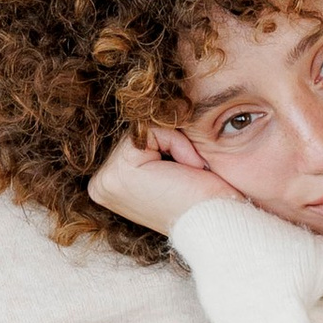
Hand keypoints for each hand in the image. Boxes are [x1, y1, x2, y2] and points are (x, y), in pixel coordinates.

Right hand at [88, 125, 233, 236]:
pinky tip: (187, 171)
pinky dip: (178, 145)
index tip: (187, 173)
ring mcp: (106, 180)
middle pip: (139, 130)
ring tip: (188, 175)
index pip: (139, 137)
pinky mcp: (120, 172)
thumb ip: (155, 139)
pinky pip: (153, 130)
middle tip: (190, 174)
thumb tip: (157, 99)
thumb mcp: (173, 163)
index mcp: (111, 184)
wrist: (220, 222)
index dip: (171, 145)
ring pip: (147, 128)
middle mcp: (102, 184)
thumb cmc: (206, 200)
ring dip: (177, 146)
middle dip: (172, 144)